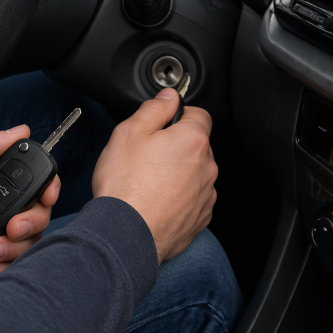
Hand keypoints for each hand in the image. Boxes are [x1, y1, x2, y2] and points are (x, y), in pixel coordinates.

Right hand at [91, 87, 217, 263]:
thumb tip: (169, 97)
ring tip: (148, 182)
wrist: (125, 234)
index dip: (179, 116)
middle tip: (147, 156)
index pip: (200, 115)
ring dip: (178, 173)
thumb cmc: (125, 186)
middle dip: (176, 147)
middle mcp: (207, 167)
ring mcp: (205, 195)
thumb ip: (154, 108)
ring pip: (194, 174)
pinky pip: (192, 199)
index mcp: (193, 141)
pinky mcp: (199, 218)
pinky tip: (155, 201)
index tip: (163, 124)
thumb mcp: (129, 132)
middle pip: (196, 146)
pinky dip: (178, 198)